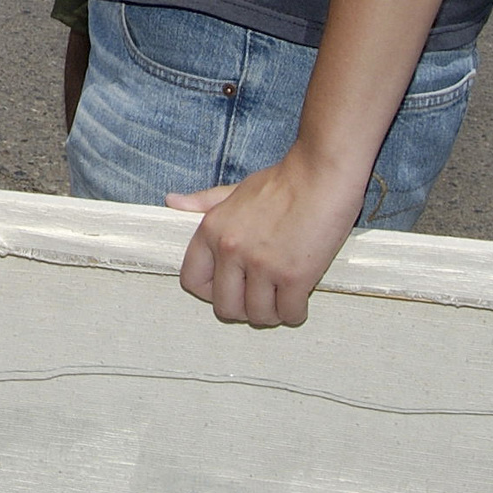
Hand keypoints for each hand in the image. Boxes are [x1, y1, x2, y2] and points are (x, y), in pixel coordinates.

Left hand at [169, 149, 368, 326]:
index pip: (192, 280)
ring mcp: (262, 265)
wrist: (321, 177)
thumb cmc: (282, 183)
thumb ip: (203, 203)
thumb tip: (171, 201)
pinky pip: (289, 313)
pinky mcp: (294, 276)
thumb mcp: (235, 191)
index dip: (210, 291)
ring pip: (258, 315)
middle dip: (242, 309)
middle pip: (225, 307)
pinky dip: (295, 312)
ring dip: (271, 313)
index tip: (229, 288)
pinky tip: (299, 297)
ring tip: (280, 298)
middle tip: (259, 298)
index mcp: (212, 230)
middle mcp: (231, 250)